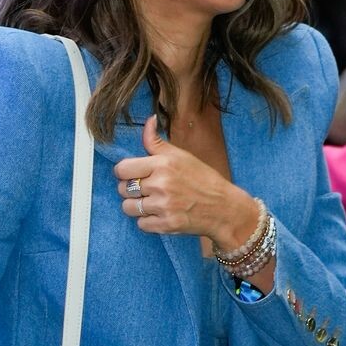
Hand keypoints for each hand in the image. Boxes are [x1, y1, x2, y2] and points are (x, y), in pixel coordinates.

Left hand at [113, 115, 252, 246]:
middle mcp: (160, 184)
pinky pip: (141, 224)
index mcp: (162, 163)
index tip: (132, 175)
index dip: (123, 172)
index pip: (122, 169)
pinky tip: (160, 214)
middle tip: (146, 190)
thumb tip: (149, 120)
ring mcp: (163, 206)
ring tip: (151, 203)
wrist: (223, 207)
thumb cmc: (202, 179)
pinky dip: (147, 221)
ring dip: (136, 206)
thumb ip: (157, 142)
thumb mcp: (181, 155)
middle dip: (130, 190)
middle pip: (123, 189)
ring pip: (128, 208)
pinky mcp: (166, 225)